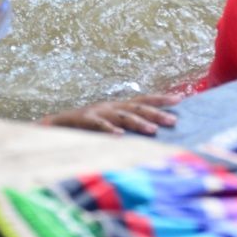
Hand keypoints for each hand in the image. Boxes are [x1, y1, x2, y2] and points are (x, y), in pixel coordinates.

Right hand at [41, 93, 180, 135]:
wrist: (55, 124)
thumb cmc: (86, 127)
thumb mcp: (109, 123)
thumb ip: (126, 126)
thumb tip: (152, 132)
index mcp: (118, 106)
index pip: (143, 100)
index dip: (161, 99)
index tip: (180, 99)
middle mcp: (111, 106)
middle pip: (138, 108)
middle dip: (157, 113)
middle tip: (174, 120)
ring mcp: (98, 112)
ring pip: (122, 116)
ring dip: (139, 123)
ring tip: (153, 130)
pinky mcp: (85, 121)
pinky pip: (99, 126)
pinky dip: (110, 130)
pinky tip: (120, 136)